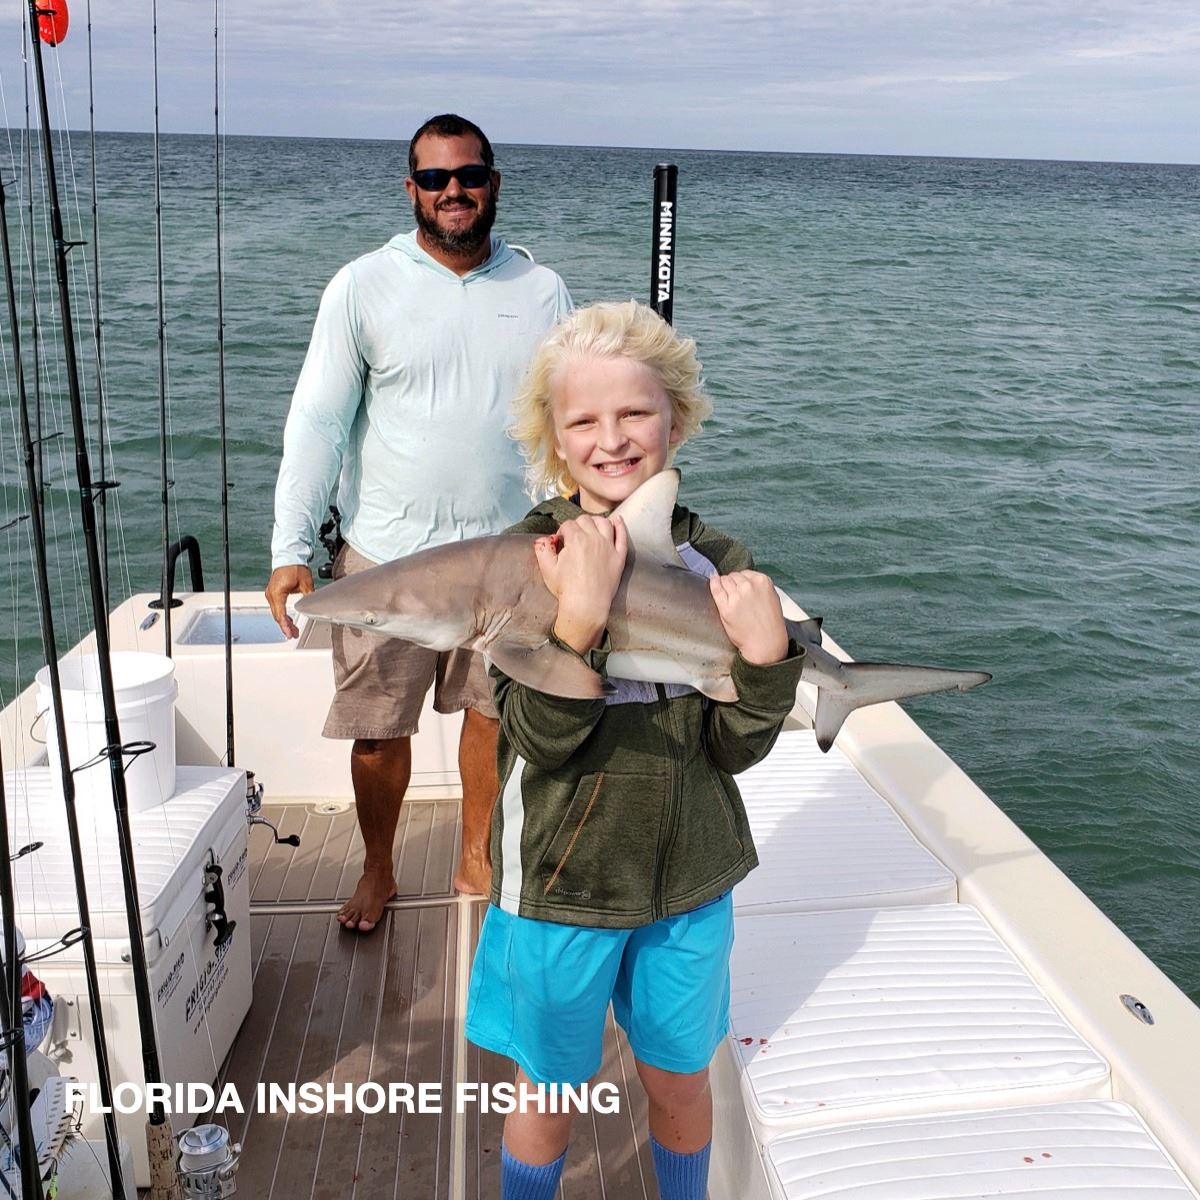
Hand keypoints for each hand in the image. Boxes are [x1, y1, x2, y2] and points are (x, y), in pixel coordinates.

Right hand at [265, 565, 313, 638]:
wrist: (289, 556)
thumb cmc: (295, 568)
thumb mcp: (306, 584)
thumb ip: (309, 597)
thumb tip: (315, 608)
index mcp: (277, 593)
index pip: (281, 614)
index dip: (286, 625)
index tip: (290, 633)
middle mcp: (271, 594)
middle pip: (277, 615)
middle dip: (286, 626)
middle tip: (294, 634)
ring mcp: (271, 594)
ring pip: (277, 612)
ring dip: (284, 621)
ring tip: (293, 630)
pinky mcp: (273, 592)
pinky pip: (277, 607)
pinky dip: (283, 614)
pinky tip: (289, 620)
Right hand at [534, 516, 627, 653]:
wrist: (586, 606)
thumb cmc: (566, 589)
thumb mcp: (547, 569)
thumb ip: (542, 550)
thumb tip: (543, 539)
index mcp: (576, 539)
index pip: (568, 525)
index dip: (562, 531)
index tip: (561, 542)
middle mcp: (594, 539)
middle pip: (585, 520)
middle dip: (577, 525)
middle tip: (574, 537)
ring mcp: (608, 547)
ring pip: (604, 523)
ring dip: (596, 522)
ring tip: (591, 528)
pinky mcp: (619, 557)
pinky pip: (622, 536)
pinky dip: (620, 526)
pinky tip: (617, 520)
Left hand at [710, 571, 788, 665]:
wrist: (766, 643)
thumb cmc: (770, 624)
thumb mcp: (771, 598)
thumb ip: (759, 587)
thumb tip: (744, 579)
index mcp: (763, 582)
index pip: (744, 573)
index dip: (741, 580)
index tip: (740, 587)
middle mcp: (749, 586)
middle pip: (733, 576)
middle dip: (732, 583)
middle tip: (734, 594)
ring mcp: (737, 596)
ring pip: (724, 580)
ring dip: (723, 585)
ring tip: (727, 595)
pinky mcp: (726, 607)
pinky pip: (716, 589)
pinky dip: (714, 584)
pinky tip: (713, 582)